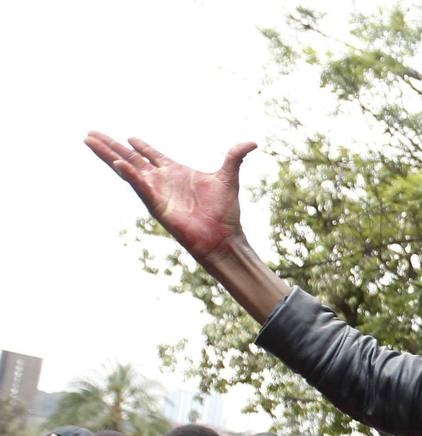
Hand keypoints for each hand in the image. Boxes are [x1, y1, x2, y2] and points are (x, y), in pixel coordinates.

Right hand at [85, 133, 256, 259]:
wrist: (224, 238)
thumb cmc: (225, 213)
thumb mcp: (228, 178)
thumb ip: (235, 157)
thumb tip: (252, 143)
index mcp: (176, 173)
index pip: (152, 155)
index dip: (140, 146)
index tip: (128, 136)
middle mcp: (162, 181)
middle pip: (131, 159)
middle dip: (111, 146)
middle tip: (91, 133)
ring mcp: (157, 193)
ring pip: (127, 169)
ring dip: (109, 155)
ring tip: (90, 141)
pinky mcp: (157, 205)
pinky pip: (140, 187)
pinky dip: (129, 175)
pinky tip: (117, 163)